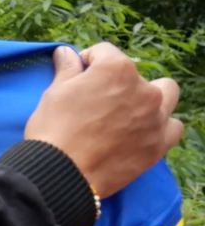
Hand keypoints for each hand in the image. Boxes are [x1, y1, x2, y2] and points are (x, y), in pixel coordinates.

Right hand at [25, 43, 182, 197]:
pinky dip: (161, 126)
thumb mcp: (54, 93)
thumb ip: (67, 70)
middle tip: (98, 102)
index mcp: (116, 69)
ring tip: (128, 113)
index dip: (87, 64)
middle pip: (134, 75)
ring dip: (149, 98)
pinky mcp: (159, 143)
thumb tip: (66, 53)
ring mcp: (155, 117)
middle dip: (118, 83)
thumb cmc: (53, 129)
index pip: (104, 53)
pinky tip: (142, 132)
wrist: (61, 172)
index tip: (76, 78)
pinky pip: (173, 126)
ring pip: (166, 94)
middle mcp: (143, 88)